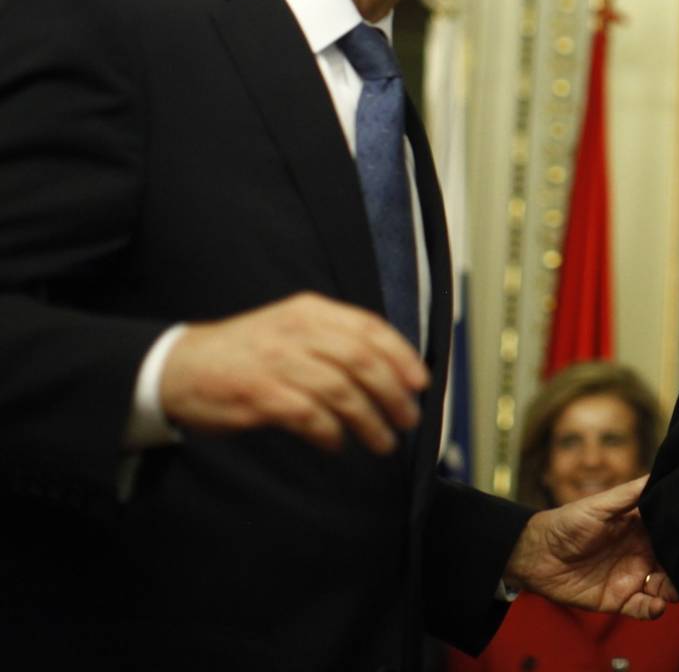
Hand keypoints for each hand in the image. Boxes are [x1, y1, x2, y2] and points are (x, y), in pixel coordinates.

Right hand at [159, 291, 427, 453]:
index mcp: (310, 311)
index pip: (370, 328)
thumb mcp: (291, 329)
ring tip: (383, 442)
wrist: (178, 366)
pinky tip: (337, 445)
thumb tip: (390, 371)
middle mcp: (297, 331)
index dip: (402, 356)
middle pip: (363, 361)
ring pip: (342, 391)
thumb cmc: (247, 353)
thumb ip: (333, 341)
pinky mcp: (259, 394)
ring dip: (369, 421)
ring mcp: (277, 362)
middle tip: (408, 419)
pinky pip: (309, 416)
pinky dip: (330, 433)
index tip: (420, 383)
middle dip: (393, 394)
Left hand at [507, 476, 677, 618]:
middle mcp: (642, 553)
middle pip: (674, 562)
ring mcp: (632, 578)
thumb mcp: (599, 504)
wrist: (536, 555)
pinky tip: (656, 606)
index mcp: (642, 528)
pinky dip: (653, 610)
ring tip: (675, 592)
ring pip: (664, 587)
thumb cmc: (567, 523)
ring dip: (674, 591)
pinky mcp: (619, 600)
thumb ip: (631, 493)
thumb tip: (661, 473)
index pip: (672, 532)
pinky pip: (642, 608)